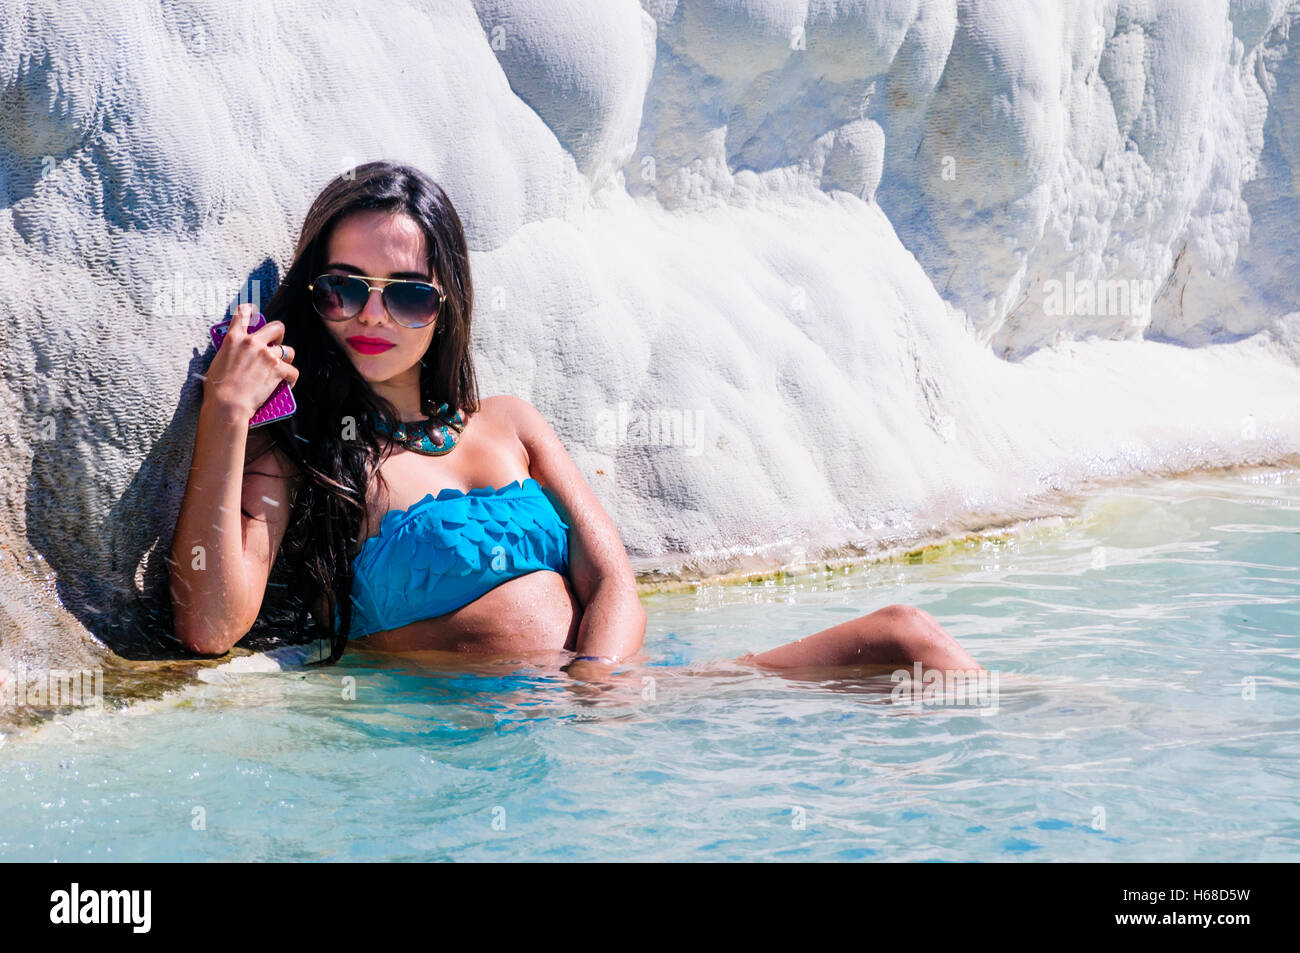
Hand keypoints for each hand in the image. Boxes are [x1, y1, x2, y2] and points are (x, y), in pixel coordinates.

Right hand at [202, 303, 298, 420]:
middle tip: (276, 343)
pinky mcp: (277, 369)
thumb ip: (227, 353)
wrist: (227, 404)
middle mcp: (252, 342)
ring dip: (286, 358)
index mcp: (234, 338)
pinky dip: (291, 378)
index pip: (243, 314)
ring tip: (281, 368)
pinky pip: (293, 370)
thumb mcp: (216, 363)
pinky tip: (287, 384)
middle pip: (276, 327)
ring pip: (288, 350)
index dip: (250, 310)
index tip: (254, 310)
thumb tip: (230, 356)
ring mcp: (266, 355)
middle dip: (279, 335)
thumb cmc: (217, 388)